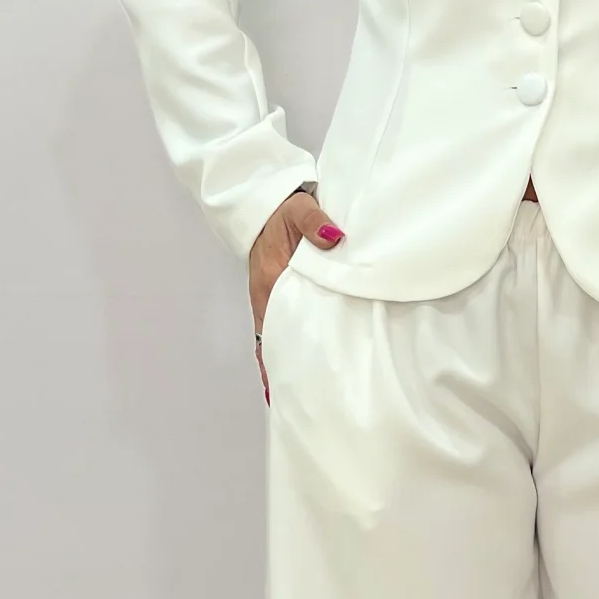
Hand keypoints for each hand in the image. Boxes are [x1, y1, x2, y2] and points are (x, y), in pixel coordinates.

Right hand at [250, 188, 344, 404]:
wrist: (266, 197)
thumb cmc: (285, 206)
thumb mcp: (300, 209)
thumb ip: (315, 223)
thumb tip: (332, 237)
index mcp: (269, 280)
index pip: (273, 329)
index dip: (277, 359)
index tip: (284, 387)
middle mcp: (265, 294)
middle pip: (271, 342)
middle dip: (283, 371)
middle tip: (301, 401)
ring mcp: (268, 295)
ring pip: (275, 336)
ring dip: (284, 361)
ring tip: (300, 394)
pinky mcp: (274, 292)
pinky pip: (277, 325)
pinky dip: (282, 346)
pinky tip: (294, 364)